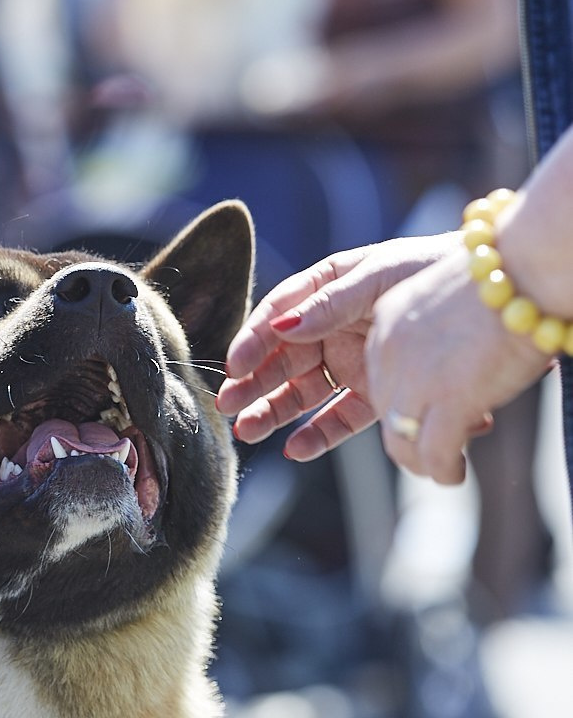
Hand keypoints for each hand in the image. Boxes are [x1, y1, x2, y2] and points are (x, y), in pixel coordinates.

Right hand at [216, 233, 458, 458]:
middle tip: (227, 405)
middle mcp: (331, 328)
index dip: (253, 340)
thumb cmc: (429, 268)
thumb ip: (329, 303)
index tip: (235, 364)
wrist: (491, 292)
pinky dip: (317, 435)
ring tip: (248, 431)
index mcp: (325, 290)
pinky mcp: (373, 392)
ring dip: (273, 411)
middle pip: (282, 359)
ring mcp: (350, 362)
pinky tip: (295, 449)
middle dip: (253, 383)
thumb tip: (283, 326)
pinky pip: (339, 418)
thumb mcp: (376, 275)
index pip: (278, 315)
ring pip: (302, 392)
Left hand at [366, 247, 549, 484]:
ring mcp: (415, 379)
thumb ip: (424, 334)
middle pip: (386, 413)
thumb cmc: (503, 281)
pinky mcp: (447, 401)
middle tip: (436, 449)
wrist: (529, 269)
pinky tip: (454, 473)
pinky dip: (443, 471)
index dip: (402, 404)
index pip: (379, 380)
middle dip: (409, 437)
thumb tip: (410, 357)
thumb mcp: (444, 301)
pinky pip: (433, 454)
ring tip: (443, 469)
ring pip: (401, 443)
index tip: (425, 415)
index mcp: (386, 324)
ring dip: (421, 463)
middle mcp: (389, 353)